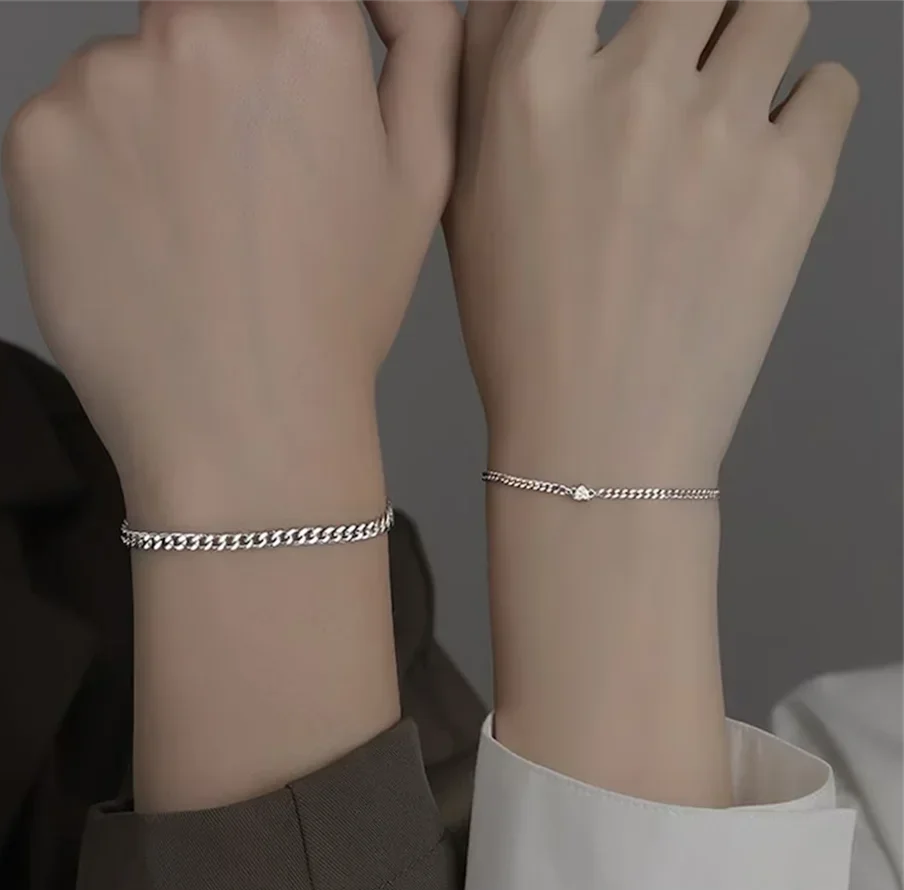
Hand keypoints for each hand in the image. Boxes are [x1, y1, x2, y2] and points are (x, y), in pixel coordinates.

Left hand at [3, 0, 459, 519]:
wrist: (243, 421)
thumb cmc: (337, 311)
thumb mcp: (422, 173)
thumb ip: (421, 39)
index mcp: (302, 27)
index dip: (284, 47)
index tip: (278, 118)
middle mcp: (197, 27)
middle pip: (200, 13)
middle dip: (219, 77)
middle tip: (238, 183)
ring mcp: (105, 79)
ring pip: (129, 68)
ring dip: (155, 122)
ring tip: (191, 230)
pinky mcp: (37, 137)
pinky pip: (68, 121)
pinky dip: (99, 168)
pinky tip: (140, 243)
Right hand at [448, 0, 858, 483]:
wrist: (595, 434)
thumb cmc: (521, 327)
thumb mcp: (469, 195)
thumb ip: (492, 76)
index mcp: (535, 83)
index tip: (633, 17)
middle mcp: (631, 85)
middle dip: (695, 11)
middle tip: (690, 55)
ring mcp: (719, 128)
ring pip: (778, 5)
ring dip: (754, 43)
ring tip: (727, 113)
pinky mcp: (794, 179)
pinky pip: (831, 86)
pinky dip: (806, 110)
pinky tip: (762, 166)